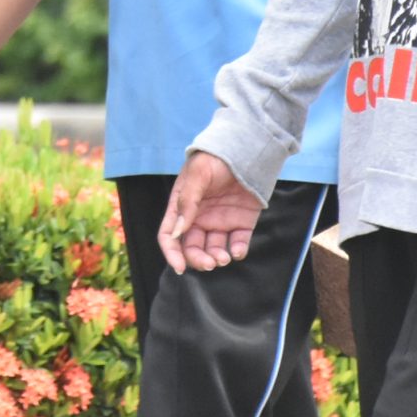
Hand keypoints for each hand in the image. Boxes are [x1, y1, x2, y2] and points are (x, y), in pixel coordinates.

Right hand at [159, 152, 264, 273]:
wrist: (246, 148)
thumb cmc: (215, 158)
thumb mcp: (197, 175)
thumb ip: (187, 203)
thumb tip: (177, 232)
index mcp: (182, 207)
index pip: (170, 235)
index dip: (172, 253)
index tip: (179, 267)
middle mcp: (199, 218)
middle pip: (192, 248)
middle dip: (198, 260)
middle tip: (209, 264)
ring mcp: (221, 221)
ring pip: (214, 249)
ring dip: (217, 258)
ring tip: (223, 258)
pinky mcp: (241, 223)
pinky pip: (238, 243)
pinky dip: (237, 251)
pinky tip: (236, 251)